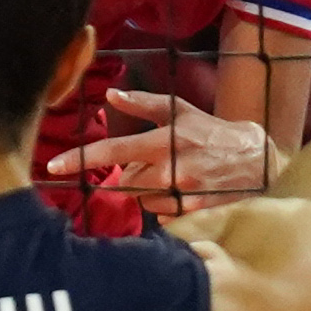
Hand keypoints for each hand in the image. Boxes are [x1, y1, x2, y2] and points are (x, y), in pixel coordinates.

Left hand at [45, 88, 275, 210]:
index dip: (81, 159)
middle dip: (131, 175)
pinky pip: (161, 215)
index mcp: (164, 142)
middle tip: (154, 163)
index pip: (113, 152)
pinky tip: (183, 192)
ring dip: (148, 191)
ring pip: (142, 201)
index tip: (54, 166)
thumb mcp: (180, 110)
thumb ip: (143, 103)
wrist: (257, 160)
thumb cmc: (212, 132)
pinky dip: (165, 206)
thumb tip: (111, 94)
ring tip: (173, 176)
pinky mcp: (192, 215)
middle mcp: (171, 171)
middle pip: (125, 183)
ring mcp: (182, 196)